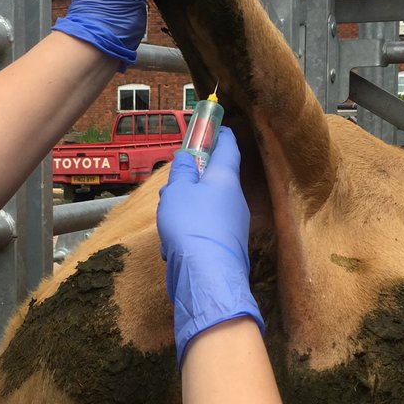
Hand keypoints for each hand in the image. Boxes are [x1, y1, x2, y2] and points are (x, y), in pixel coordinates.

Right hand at [157, 127, 263, 365]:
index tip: (213, 127)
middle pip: (215, 179)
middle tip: (172, 186)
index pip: (229, 147)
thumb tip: (186, 157)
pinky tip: (174, 245)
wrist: (206, 277)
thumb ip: (180, 171)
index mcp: (226, 179)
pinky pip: (206, 230)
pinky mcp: (227, 247)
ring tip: (168, 220)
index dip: (220, 134)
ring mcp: (234, 225)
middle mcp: (236, 199)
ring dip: (187, 208)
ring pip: (207, 207)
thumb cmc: (190, 226)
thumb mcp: (176, 191)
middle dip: (192, 179)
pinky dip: (190, 232)